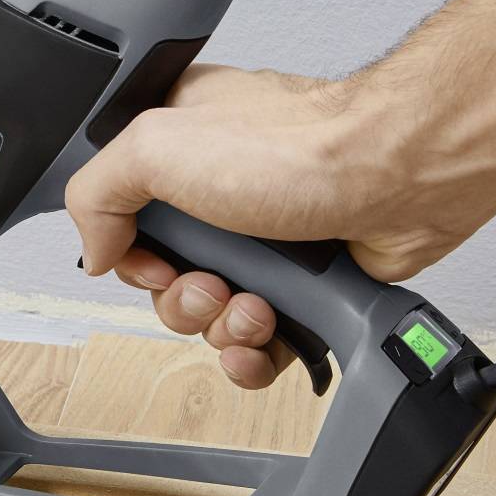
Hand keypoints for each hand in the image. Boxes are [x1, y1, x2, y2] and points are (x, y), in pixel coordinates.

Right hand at [64, 65, 495, 388]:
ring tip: (253, 307)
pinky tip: (265, 341)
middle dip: (182, 300)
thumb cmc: (298, 143)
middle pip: (165, 277)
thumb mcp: (154, 145)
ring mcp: (264, 236)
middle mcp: (219, 188)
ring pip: (213, 314)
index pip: (123, 217)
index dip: (129, 253)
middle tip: (211, 285)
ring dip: (223, 328)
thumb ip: (97, 194)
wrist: (398, 174)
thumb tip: (97, 252)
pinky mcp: (306, 277)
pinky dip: (256, 353)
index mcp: (177, 145)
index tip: (149, 261)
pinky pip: (262, 339)